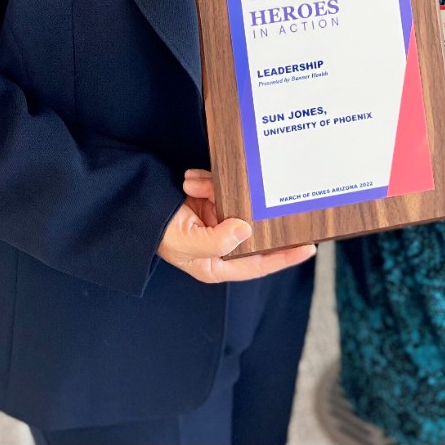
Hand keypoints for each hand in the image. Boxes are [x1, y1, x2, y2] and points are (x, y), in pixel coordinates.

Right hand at [157, 169, 315, 283]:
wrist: (135, 206)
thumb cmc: (158, 233)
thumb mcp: (185, 242)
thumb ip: (218, 241)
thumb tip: (247, 230)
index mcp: (218, 264)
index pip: (259, 263)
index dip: (284, 256)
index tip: (308, 245)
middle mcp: (222, 244)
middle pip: (251, 227)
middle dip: (248, 208)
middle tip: (263, 195)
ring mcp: (217, 221)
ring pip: (236, 201)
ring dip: (214, 189)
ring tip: (191, 187)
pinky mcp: (209, 201)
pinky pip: (220, 186)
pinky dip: (204, 180)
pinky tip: (189, 181)